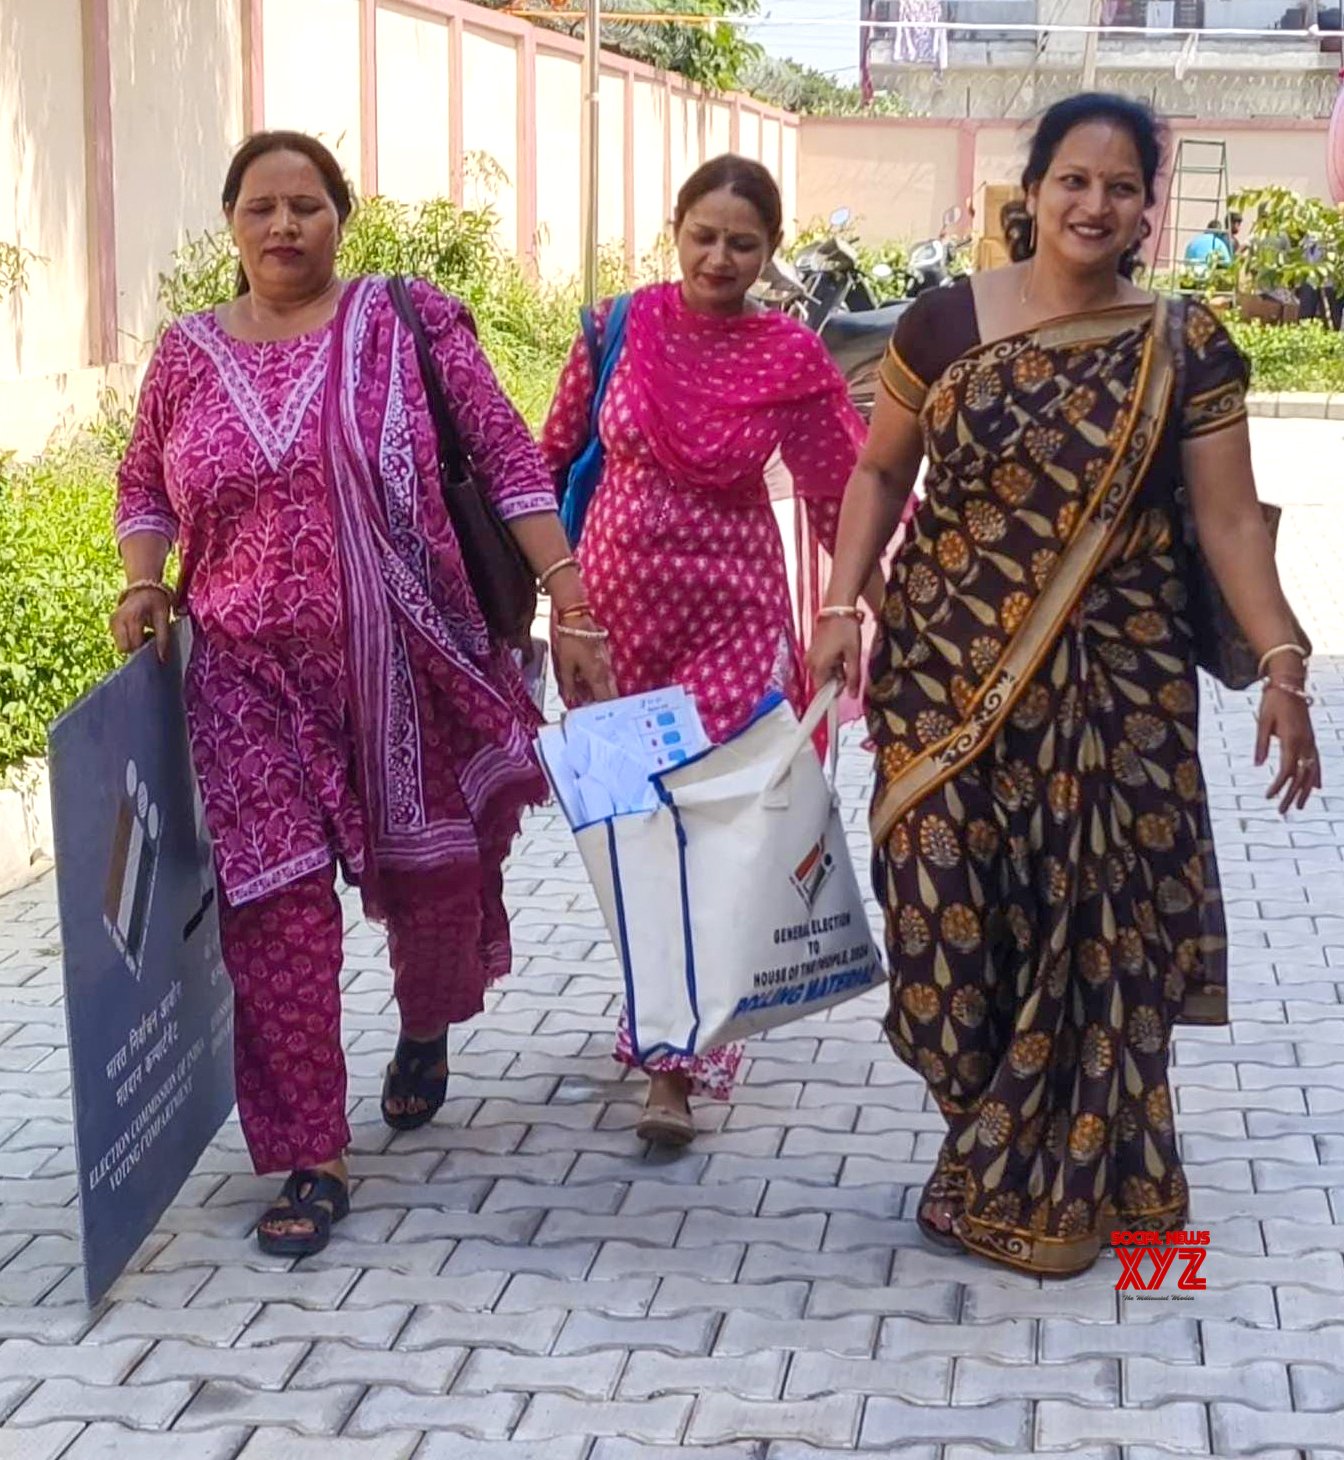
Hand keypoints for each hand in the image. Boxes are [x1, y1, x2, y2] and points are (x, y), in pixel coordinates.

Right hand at [109, 586, 171, 662]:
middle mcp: (118, 620)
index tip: (154, 643)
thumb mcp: (164, 617)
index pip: (134, 645)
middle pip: (125, 649)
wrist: (144, 587)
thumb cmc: (156, 601)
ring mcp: (112, 621)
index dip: (144, 650)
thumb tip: (162, 659)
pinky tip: (138, 632)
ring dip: (133, 645)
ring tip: (144, 634)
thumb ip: (163, 638)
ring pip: (121, 647)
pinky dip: (129, 640)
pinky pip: (119, 640)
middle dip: (138, 649)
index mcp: (131, 618)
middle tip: (149, 638)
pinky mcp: (111, 623)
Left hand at [553, 618, 618, 704]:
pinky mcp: (605, 658)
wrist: (578, 620)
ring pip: (608, 685)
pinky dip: (599, 683)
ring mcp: (607, 664)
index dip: (600, 710)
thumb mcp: (565, 666)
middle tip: (593, 711)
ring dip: (601, 693)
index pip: (604, 700)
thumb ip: (569, 685)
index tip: (595, 717)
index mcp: (597, 676)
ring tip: (589, 699)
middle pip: (610, 694)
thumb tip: (571, 699)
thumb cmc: (571, 641)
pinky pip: (606, 676)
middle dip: (603, 704)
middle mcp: (606, 671)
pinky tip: (589, 684)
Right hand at [806, 616, 862, 699]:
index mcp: (819, 666)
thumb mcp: (853, 655)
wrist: (837, 608)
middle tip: (849, 668)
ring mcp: (810, 656)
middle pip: (823, 682)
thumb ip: (853, 677)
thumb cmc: (845, 630)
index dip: (834, 693)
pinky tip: (840, 653)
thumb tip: (853, 696)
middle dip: (836, 680)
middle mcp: (810, 663)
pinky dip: (832, 664)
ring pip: (823, 673)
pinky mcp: (813, 650)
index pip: (822, 691)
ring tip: (846, 658)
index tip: (846, 688)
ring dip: (835, 671)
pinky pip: (821, 665)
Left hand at [1256, 684, 1319, 814]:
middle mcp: (1305, 743)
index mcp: (1292, 739)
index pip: (1287, 769)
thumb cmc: (1273, 701)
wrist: (1290, 684)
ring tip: (1300, 807)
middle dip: (1292, 795)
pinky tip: (1317, 788)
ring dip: (1306, 790)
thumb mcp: (1263, 721)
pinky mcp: (1311, 739)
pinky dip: (1316, 776)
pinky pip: (1316, 762)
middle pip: (1301, 775)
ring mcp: (1311, 741)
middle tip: (1282, 811)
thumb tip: (1257, 765)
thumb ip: (1261, 744)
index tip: (1269, 797)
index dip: (1279, 785)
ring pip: (1312, 771)